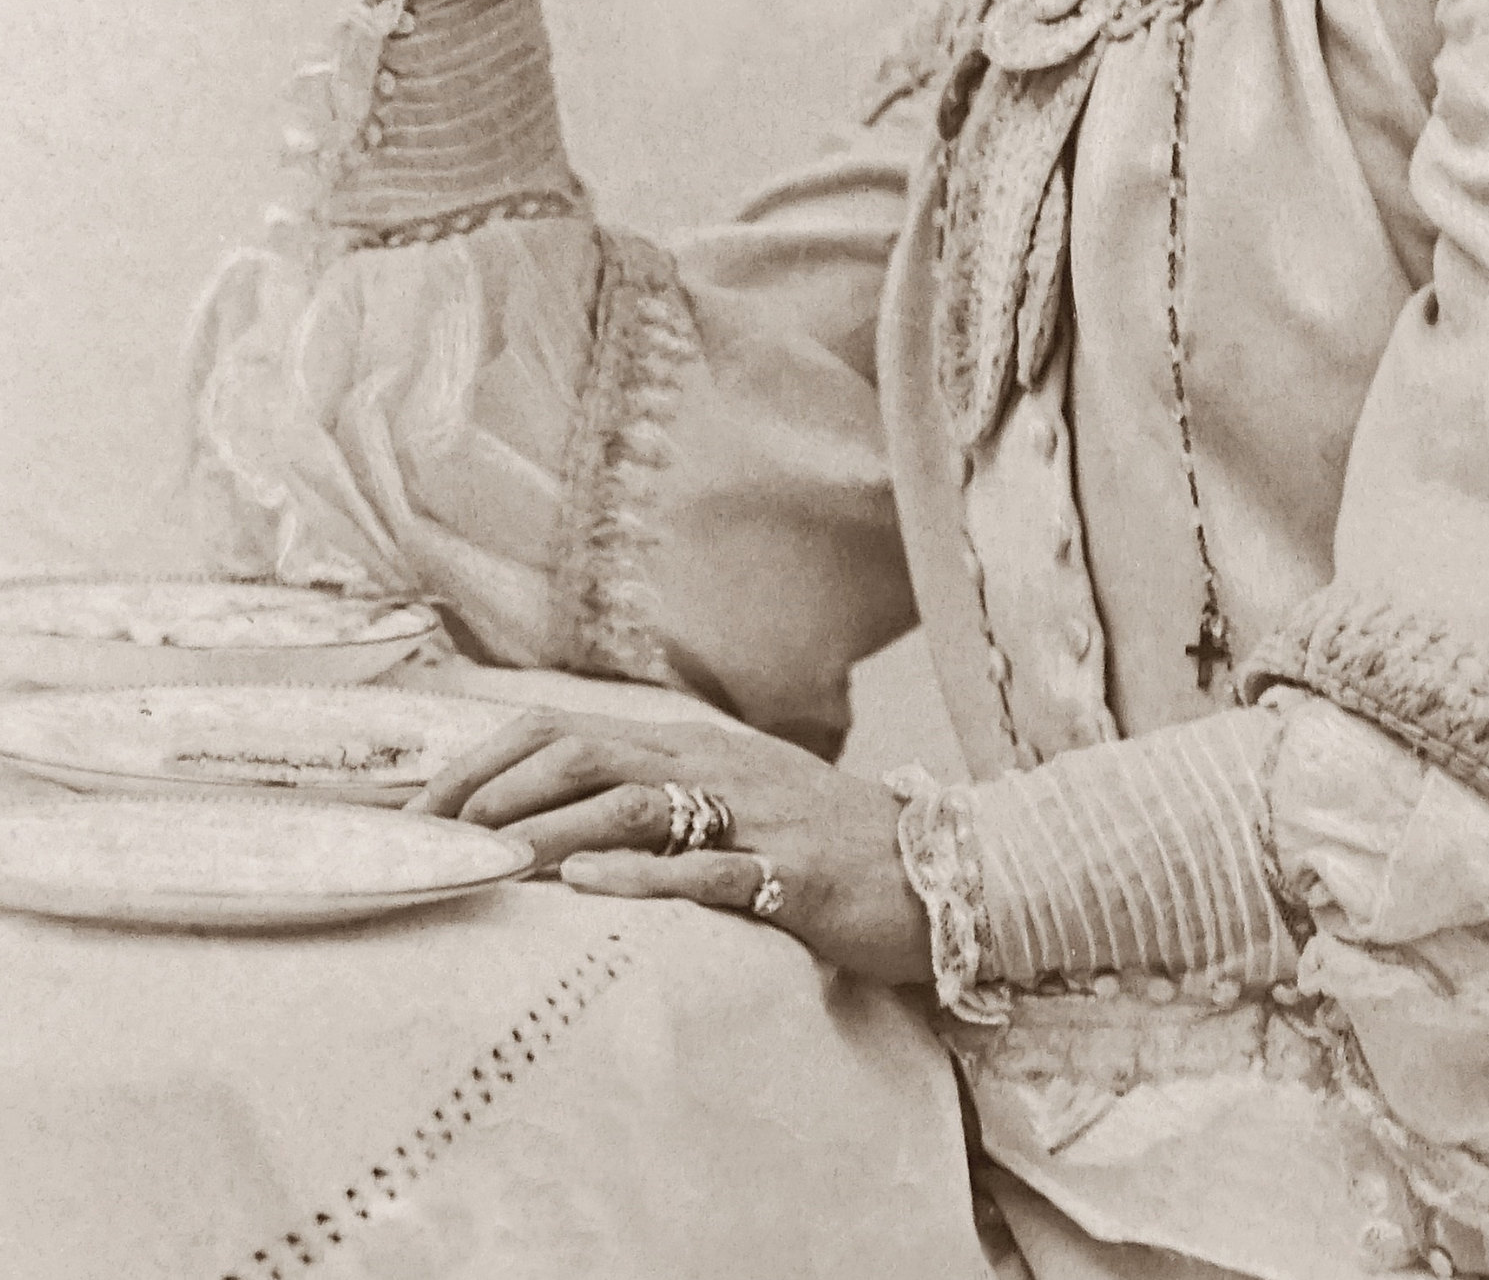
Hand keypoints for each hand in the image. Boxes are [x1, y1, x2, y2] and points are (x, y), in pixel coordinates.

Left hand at [412, 709, 933, 988]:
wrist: (941, 872)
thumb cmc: (821, 846)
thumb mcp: (728, 808)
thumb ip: (650, 803)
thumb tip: (540, 826)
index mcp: (689, 746)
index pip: (561, 729)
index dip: (482, 762)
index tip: (416, 812)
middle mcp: (712, 765)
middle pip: (581, 752)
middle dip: (492, 793)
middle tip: (427, 844)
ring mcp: (752, 816)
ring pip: (633, 803)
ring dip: (548, 832)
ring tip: (484, 861)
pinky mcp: (789, 873)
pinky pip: (707, 870)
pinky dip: (641, 877)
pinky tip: (587, 891)